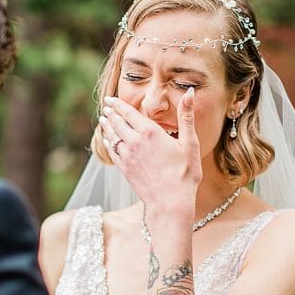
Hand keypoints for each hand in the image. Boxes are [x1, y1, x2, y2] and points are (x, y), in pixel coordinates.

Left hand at [99, 88, 200, 208]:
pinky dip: (108, 144)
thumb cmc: (184, 173)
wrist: (170, 202)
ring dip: (107, 126)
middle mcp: (135, 142)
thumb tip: (190, 92)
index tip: (111, 99)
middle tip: (106, 107)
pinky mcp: (125, 170)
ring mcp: (128, 157)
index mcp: (150, 132)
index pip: (129, 113)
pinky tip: (108, 141)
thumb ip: (187, 116)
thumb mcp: (190, 143)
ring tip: (103, 119)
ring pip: (113, 137)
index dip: (118, 104)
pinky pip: (112, 152)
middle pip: (118, 123)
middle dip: (111, 114)